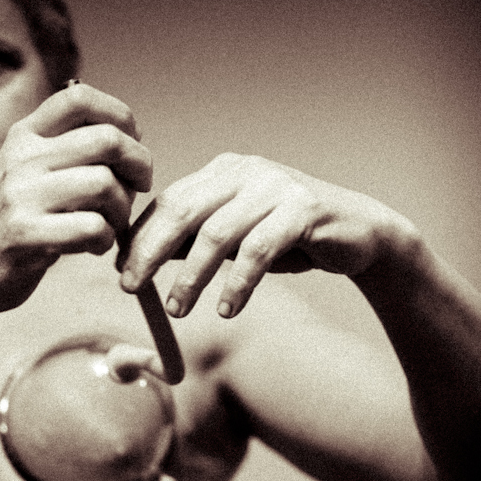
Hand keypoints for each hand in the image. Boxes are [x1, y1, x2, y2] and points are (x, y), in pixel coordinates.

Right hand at [0, 83, 151, 313]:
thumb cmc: (9, 221)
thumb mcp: (26, 171)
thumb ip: (66, 149)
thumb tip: (130, 135)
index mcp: (25, 136)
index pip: (80, 97)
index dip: (121, 115)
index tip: (132, 142)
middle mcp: (23, 158)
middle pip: (107, 140)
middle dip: (139, 164)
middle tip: (138, 188)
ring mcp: (21, 196)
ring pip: (105, 184)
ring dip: (123, 209)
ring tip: (110, 224)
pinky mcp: (26, 235)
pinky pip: (92, 227)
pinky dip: (104, 240)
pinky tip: (92, 246)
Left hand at [118, 153, 410, 318]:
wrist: (360, 233)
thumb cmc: (289, 237)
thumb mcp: (236, 236)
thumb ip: (194, 241)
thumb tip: (141, 258)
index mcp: (223, 171)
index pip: (169, 200)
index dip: (140, 236)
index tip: (119, 269)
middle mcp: (245, 171)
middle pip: (183, 210)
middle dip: (151, 251)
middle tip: (130, 287)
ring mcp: (275, 187)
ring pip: (218, 232)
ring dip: (192, 276)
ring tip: (178, 308)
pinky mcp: (303, 209)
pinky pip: (259, 249)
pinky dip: (238, 282)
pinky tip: (226, 309)